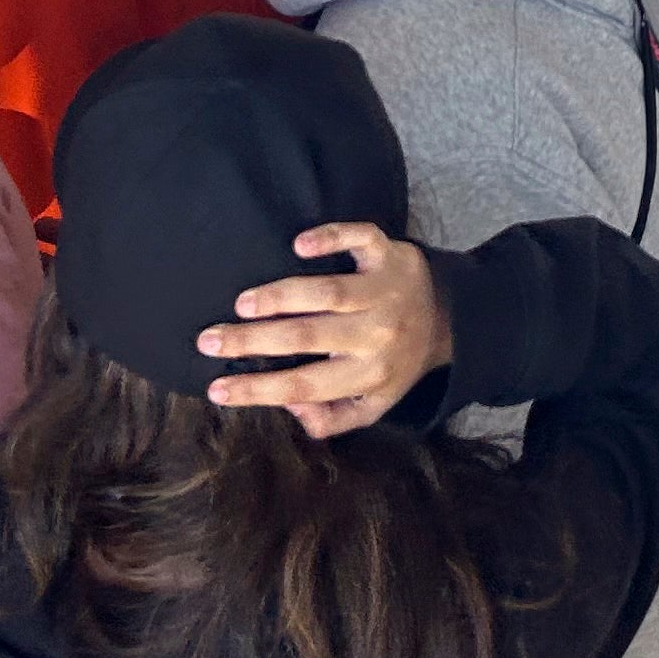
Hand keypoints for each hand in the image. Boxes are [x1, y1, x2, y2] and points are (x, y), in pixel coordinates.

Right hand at [199, 222, 453, 438]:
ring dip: (282, 296)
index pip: (304, 384)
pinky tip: (299, 245)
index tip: (214, 388)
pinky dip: (332, 238)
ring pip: (329, 292)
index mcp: (368, 374)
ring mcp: (384, 291)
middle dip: (253, 341)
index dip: (258, 390)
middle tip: (209, 339)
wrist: (449, 319)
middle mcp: (376, 333)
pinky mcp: (390, 254)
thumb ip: (332, 419)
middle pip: (307, 337)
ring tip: (243, 303)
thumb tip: (291, 408)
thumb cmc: (396, 362)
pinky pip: (362, 240)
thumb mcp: (373, 405)